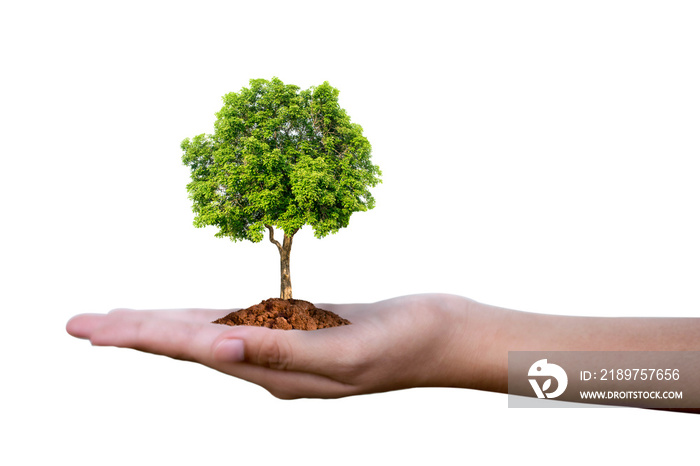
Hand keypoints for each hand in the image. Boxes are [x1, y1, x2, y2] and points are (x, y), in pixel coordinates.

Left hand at [66, 294, 488, 398]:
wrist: (442, 335)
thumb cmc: (405, 343)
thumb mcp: (343, 353)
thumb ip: (281, 352)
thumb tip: (217, 349)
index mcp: (274, 372)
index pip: (189, 349)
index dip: (137, 335)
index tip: (87, 328)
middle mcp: (270, 364)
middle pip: (186, 344)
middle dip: (132, 332)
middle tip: (81, 323)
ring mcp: (284, 346)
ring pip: (208, 333)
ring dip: (161, 326)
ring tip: (122, 322)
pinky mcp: (299, 329)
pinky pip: (239, 321)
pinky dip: (205, 317)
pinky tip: (193, 317)